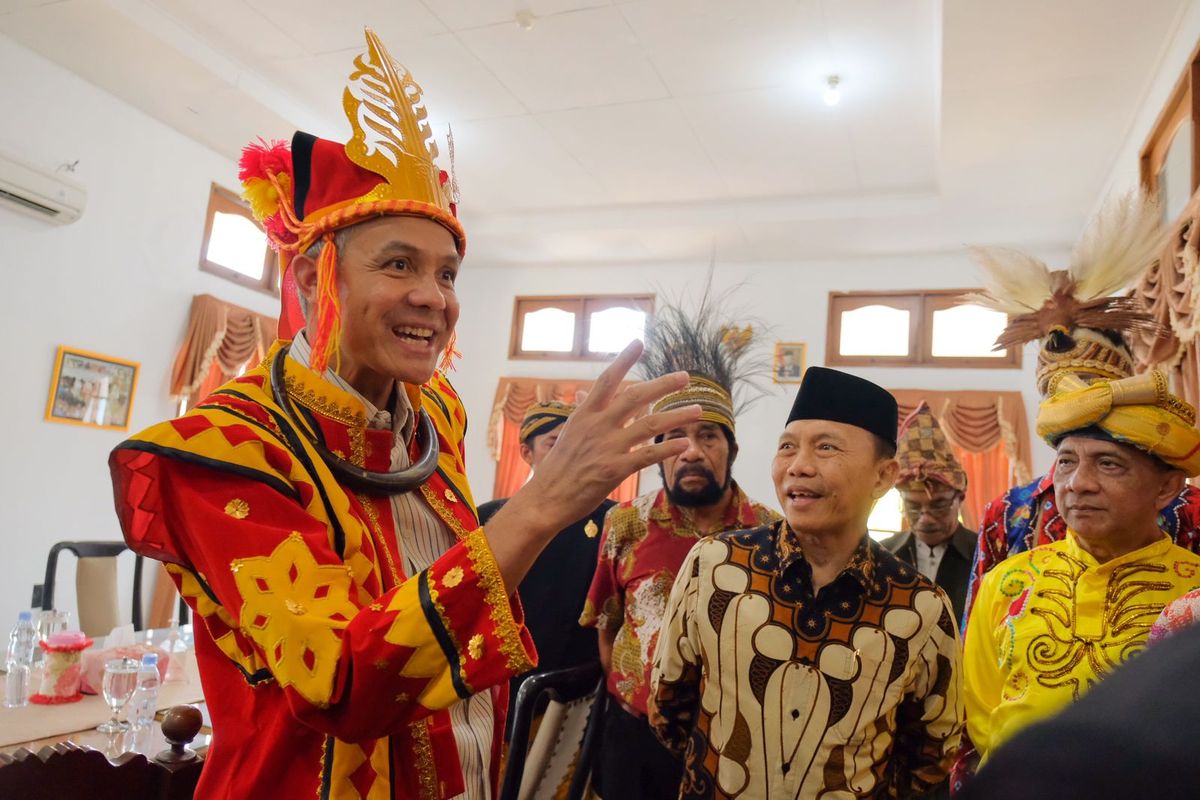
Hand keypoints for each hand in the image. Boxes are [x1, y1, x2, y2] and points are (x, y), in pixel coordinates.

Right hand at [518, 339, 697, 528]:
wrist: (546, 499)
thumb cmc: (556, 468)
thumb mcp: (568, 433)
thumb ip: (581, 411)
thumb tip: (583, 392)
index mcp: (584, 415)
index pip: (606, 380)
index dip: (623, 360)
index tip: (639, 342)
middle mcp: (597, 426)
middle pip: (635, 396)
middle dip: (663, 384)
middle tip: (685, 376)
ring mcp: (607, 447)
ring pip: (649, 425)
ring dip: (677, 416)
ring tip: (698, 410)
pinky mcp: (614, 470)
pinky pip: (647, 456)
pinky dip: (667, 449)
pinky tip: (684, 444)